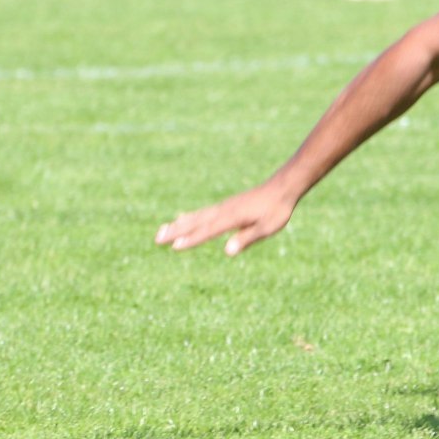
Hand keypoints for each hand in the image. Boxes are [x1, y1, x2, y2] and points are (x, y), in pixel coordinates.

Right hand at [155, 182, 298, 256]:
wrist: (282, 187)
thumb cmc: (277, 209)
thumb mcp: (267, 227)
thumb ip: (247, 238)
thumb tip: (228, 252)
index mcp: (233, 217)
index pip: (208, 230)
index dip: (192, 239)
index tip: (174, 246)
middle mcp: (224, 211)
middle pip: (196, 222)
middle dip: (176, 231)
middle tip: (156, 239)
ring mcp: (224, 207)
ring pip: (197, 217)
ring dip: (179, 225)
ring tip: (161, 231)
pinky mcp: (226, 206)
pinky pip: (203, 213)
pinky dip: (190, 217)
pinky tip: (182, 219)